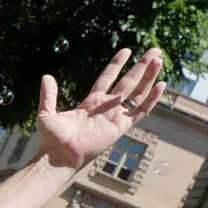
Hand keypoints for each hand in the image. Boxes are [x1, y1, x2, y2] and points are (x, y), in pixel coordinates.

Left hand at [36, 48, 164, 169]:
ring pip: (137, 93)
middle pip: (128, 83)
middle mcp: (106, 108)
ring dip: (149, 77)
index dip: (117, 65)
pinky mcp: (120, 127)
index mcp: (90, 103)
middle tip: (154, 51)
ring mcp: (115, 117)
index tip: (127, 51)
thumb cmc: (51, 139)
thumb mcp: (46, 112)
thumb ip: (49, 95)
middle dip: (141, 67)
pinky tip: (161, 85)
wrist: (57, 155)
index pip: (108, 79)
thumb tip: (46, 76)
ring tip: (158, 60)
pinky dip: (152, 99)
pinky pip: (141, 111)